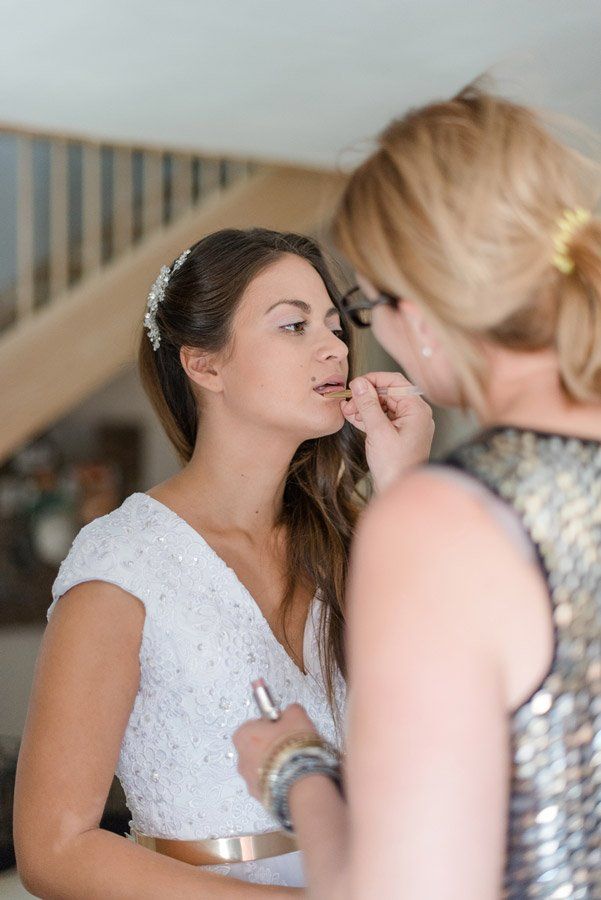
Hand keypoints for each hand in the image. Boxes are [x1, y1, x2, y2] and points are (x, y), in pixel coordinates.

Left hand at [233, 704, 317, 800]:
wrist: (300, 783)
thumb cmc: (293, 748)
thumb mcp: (296, 715)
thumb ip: (290, 710)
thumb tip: (291, 711)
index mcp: (243, 735)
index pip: (254, 723)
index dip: (271, 724)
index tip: (283, 726)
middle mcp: (241, 759)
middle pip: (257, 746)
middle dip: (272, 744)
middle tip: (289, 743)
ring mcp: (249, 780)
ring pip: (263, 766)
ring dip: (275, 763)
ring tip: (295, 761)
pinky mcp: (259, 796)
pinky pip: (269, 783)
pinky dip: (279, 779)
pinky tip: (293, 775)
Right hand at [341, 371, 433, 491]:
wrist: (399, 490)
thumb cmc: (395, 466)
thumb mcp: (378, 432)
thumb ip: (368, 405)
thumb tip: (359, 384)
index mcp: (417, 410)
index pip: (395, 382)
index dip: (373, 380)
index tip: (355, 384)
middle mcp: (415, 414)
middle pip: (388, 393)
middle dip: (366, 396)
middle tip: (348, 401)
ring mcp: (408, 425)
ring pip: (384, 406)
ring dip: (364, 406)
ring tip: (347, 410)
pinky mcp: (400, 434)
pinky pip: (383, 418)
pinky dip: (369, 417)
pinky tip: (353, 417)